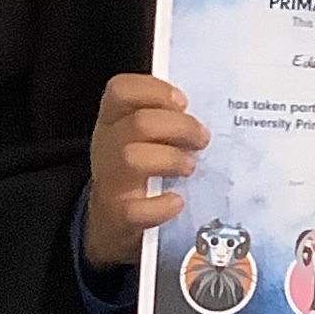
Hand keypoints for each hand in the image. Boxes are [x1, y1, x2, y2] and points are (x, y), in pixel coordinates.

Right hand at [83, 73, 208, 270]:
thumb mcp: (142, 139)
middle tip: (202, 139)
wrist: (111, 222)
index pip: (121, 90)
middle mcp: (106, 146)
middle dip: (179, 127)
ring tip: (189, 168)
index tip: (183, 102)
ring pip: (132, 158)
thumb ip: (165, 121)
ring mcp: (109, 181)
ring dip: (171, 160)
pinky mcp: (117, 216)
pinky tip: (177, 202)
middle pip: (139, 123)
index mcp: (113, 121)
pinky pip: (136, 209)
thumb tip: (208, 112)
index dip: (154, 90)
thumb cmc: (137, 172)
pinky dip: (161, 206)